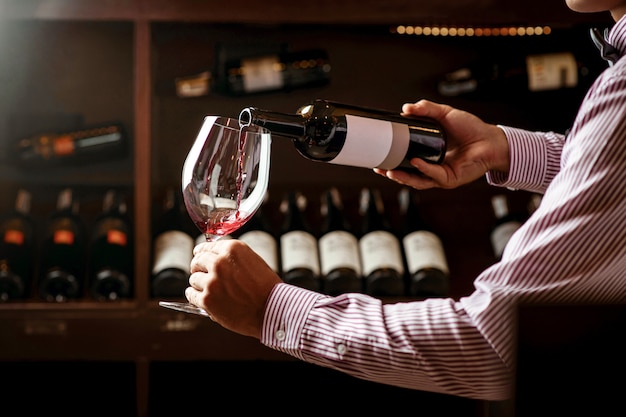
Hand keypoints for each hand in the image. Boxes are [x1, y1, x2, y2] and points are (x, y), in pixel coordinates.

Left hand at [186, 239, 282, 337]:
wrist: (272, 310)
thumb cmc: (267, 288)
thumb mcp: (253, 261)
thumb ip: (233, 258)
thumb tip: (215, 258)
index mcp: (233, 249)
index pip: (207, 246)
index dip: (202, 252)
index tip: (198, 256)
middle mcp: (220, 262)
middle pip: (197, 261)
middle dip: (198, 268)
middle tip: (202, 275)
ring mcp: (212, 281)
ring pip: (193, 279)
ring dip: (199, 284)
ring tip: (211, 291)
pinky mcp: (207, 300)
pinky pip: (191, 295)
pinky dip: (195, 297)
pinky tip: (203, 299)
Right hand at [374, 99, 509, 189]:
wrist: (490, 139)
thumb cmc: (471, 129)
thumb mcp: (445, 114)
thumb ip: (426, 110)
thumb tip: (406, 108)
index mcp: (428, 154)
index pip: (406, 160)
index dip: (392, 159)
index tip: (379, 155)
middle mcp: (432, 167)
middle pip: (407, 174)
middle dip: (391, 173)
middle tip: (379, 167)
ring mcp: (440, 175)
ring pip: (417, 181)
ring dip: (403, 177)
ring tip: (390, 171)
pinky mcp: (450, 179)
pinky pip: (433, 176)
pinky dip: (423, 169)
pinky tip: (416, 162)